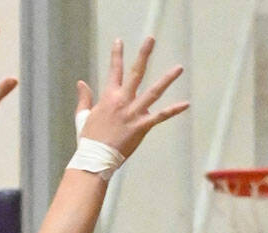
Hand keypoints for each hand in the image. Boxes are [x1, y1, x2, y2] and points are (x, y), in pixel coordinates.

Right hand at [75, 36, 187, 157]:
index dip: (116, 55)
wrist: (95, 158)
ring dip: (166, 79)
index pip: (113, 70)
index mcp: (108, 96)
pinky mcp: (141, 127)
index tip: (120, 41)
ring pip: (153, 92)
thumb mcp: (83, 115)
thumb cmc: (89, 139)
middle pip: (135, 73)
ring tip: (178, 68)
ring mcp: (133, 113)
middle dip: (143, 55)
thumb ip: (84, 98)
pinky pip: (160, 117)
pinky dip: (173, 110)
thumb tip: (81, 83)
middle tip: (151, 39)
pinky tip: (186, 104)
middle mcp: (122, 101)